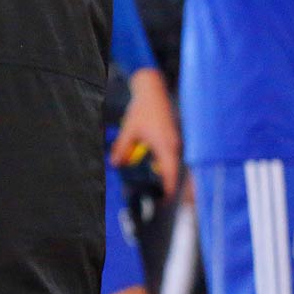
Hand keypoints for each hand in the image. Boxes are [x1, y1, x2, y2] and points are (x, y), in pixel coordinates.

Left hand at [111, 68, 180, 197]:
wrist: (153, 91)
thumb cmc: (143, 109)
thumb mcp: (129, 130)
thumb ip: (122, 148)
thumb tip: (116, 164)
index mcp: (166, 146)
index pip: (171, 174)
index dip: (170, 190)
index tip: (165, 202)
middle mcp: (175, 146)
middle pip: (177, 174)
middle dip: (172, 189)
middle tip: (162, 202)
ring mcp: (177, 142)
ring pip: (176, 166)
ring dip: (170, 178)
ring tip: (162, 191)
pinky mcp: (175, 139)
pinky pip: (174, 158)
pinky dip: (169, 167)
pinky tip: (160, 173)